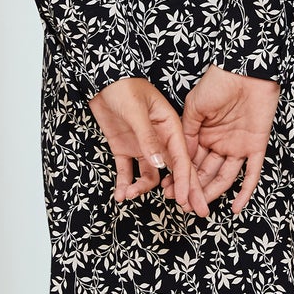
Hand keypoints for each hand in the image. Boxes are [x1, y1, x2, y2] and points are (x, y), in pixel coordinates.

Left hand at [88, 76, 207, 217]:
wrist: (101, 80)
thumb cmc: (123, 87)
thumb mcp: (136, 111)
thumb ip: (147, 138)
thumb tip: (159, 165)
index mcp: (170, 127)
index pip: (182, 159)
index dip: (186, 181)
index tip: (188, 200)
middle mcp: (159, 140)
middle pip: (174, 170)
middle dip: (182, 191)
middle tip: (192, 212)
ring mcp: (142, 146)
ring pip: (149, 175)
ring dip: (141, 188)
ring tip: (128, 194)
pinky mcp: (124, 148)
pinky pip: (127, 171)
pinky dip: (124, 184)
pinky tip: (120, 195)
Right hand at [181, 66, 280, 214]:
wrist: (245, 70)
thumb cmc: (218, 82)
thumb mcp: (195, 107)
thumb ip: (188, 133)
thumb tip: (181, 158)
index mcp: (203, 133)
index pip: (191, 161)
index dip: (180, 176)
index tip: (169, 191)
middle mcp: (219, 143)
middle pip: (206, 172)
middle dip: (193, 189)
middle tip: (181, 204)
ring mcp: (238, 146)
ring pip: (224, 176)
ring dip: (212, 193)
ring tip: (200, 208)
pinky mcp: (256, 147)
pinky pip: (252, 174)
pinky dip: (245, 192)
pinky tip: (235, 208)